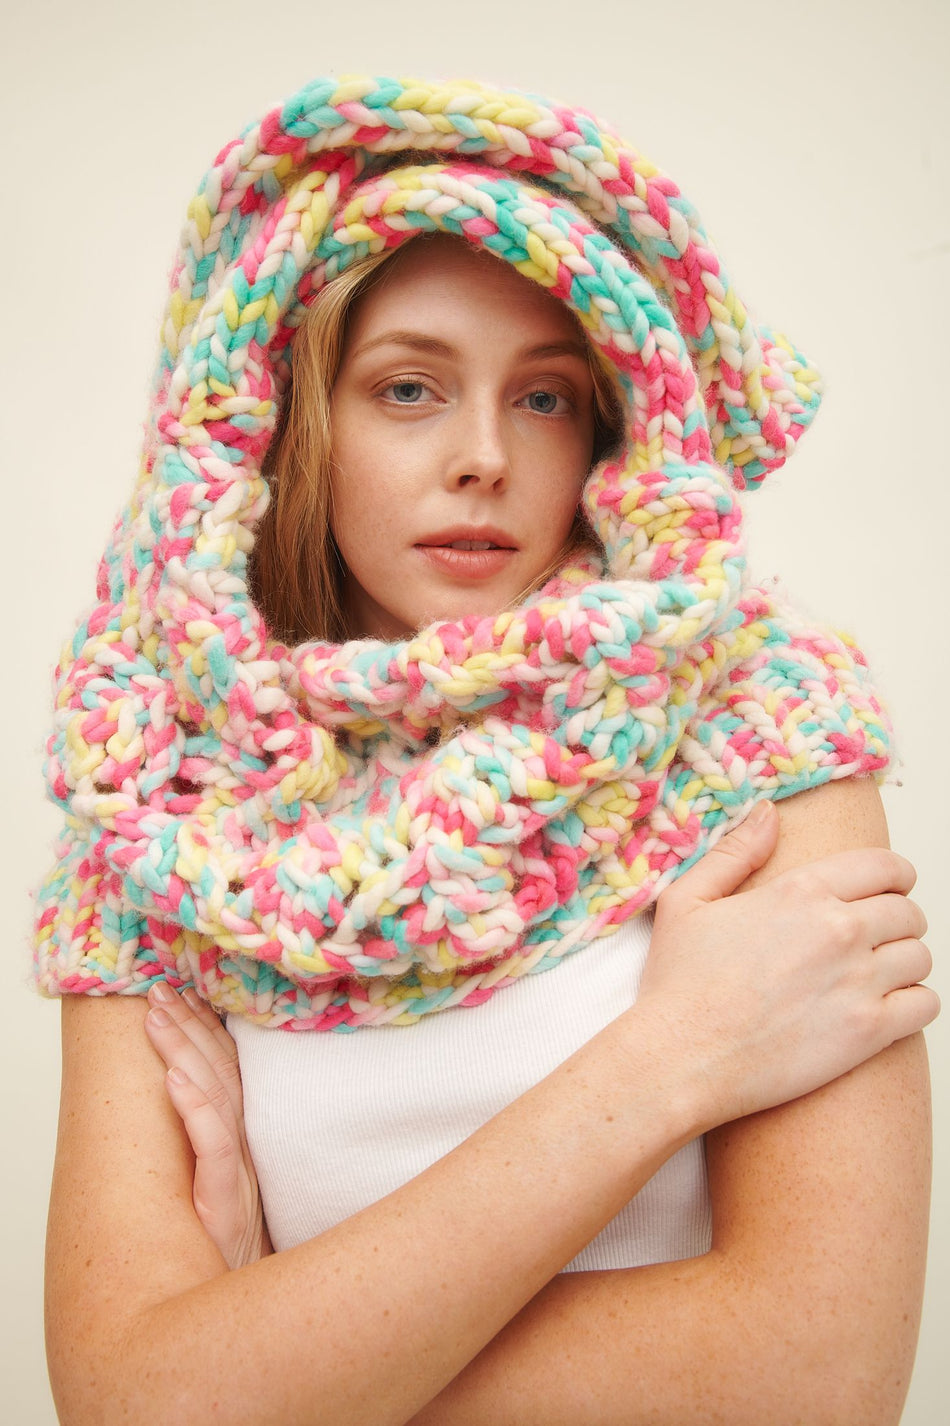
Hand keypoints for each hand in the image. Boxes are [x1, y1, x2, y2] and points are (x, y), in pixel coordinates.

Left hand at [144, 984, 270, 1269]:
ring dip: (184, 1051)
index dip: (207, 1031)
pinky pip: (212, 1148)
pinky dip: (194, 1109)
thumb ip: (227, 1153)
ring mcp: (236, 1177)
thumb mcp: (237, 1199)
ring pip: (215, 1098)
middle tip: (159, 987)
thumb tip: (203, 1102)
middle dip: (188, 1027)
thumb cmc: (241, 1265)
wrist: (260, 1314)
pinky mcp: (224, 1206)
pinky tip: (173, 1079)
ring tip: (158, 1015)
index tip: (186, 992)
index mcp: (245, 1145)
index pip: (229, 1073)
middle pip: (221, 1074)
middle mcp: (245, 1152)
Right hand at [643, 801, 938, 1130]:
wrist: (682, 1058)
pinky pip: (925, 1004)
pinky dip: (915, 1003)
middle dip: (898, 919)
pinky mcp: (870, 1031)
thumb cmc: (680, 985)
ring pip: (920, 957)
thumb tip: (769, 812)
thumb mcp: (688, 900)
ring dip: (906, 962)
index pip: (884, 866)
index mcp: (801, 890)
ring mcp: (859, 980)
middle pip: (907, 911)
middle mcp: (840, 929)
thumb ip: (736, 851)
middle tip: (879, 937)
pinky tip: (889, 1007)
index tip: (889, 887)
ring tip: (881, 974)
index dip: (893, 875)